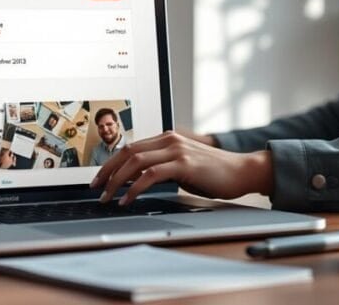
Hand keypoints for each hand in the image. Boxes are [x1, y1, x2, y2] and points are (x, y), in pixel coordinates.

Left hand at [90, 131, 272, 205]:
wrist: (241, 171)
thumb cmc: (213, 173)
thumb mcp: (182, 166)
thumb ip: (161, 167)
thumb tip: (135, 179)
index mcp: (167, 138)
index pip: (130, 147)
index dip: (111, 162)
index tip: (99, 178)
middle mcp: (169, 139)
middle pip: (127, 152)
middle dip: (107, 171)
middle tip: (96, 188)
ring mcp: (176, 150)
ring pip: (135, 162)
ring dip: (116, 181)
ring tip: (108, 196)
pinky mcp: (184, 163)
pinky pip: (150, 175)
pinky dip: (134, 188)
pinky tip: (127, 199)